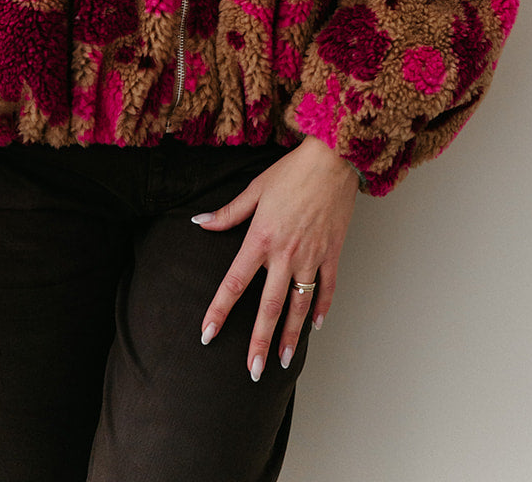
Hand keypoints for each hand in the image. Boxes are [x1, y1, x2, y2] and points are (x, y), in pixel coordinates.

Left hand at [193, 136, 357, 378]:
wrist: (332, 160)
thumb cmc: (292, 172)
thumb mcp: (254, 189)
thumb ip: (228, 213)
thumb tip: (199, 223)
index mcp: (260, 238)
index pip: (234, 282)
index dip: (219, 310)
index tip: (207, 334)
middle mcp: (285, 254)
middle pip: (269, 306)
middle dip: (259, 341)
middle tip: (252, 370)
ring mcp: (311, 257)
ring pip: (299, 305)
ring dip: (291, 336)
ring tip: (284, 361)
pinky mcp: (331, 254)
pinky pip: (327, 289)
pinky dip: (321, 309)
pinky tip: (316, 326)